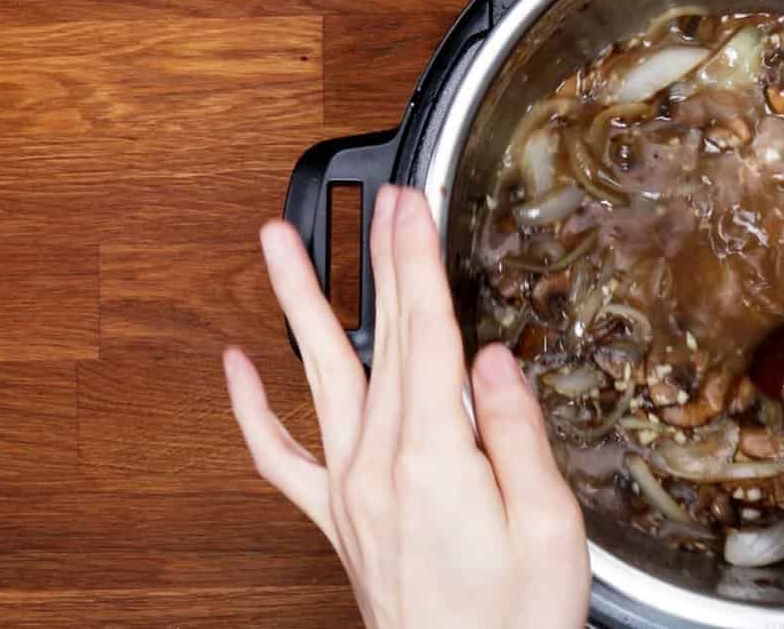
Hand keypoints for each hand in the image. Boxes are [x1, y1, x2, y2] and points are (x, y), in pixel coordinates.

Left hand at [224, 191, 589, 628]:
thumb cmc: (518, 623)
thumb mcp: (548, 528)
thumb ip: (515, 434)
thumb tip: (490, 358)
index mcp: (435, 458)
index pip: (426, 332)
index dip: (417, 259)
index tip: (411, 203)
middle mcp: (378, 466)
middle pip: (381, 336)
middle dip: (382, 258)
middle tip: (381, 197)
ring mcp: (349, 491)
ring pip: (319, 375)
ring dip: (297, 301)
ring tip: (274, 242)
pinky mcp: (337, 519)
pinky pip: (279, 460)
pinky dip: (251, 412)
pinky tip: (234, 368)